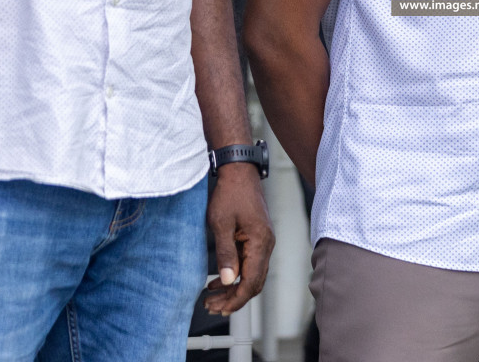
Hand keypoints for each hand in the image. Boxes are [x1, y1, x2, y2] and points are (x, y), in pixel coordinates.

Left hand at [203, 164, 274, 315]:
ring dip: (234, 288)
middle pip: (254, 282)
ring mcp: (263, 241)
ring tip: (212, 297)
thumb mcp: (221, 224)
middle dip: (234, 298)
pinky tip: (219, 279)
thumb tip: (228, 280)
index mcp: (260, 242)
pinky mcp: (257, 238)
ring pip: (252, 275)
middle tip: (212, 306)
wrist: (239, 171)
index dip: (236, 299)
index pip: (252, 281)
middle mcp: (266, 244)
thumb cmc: (230, 193)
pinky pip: (250, 264)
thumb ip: (225, 253)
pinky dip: (236, 275)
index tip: (220, 308)